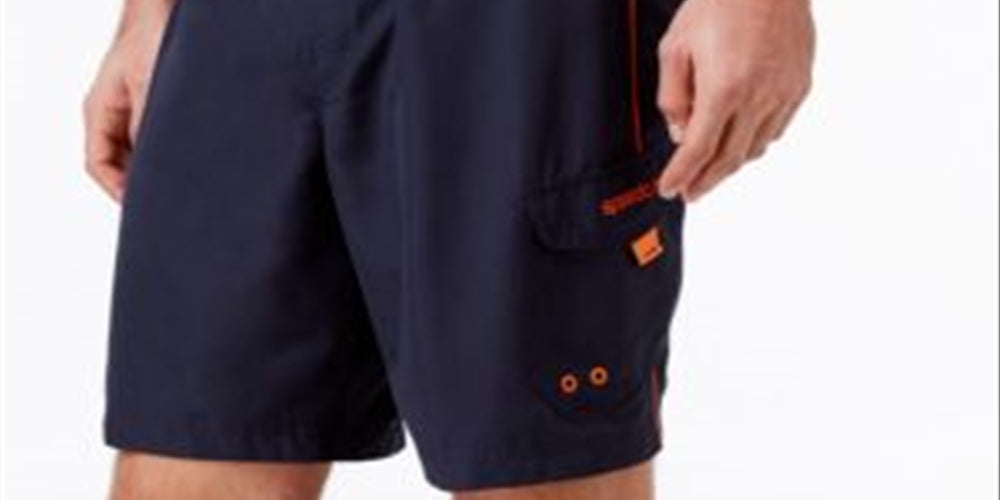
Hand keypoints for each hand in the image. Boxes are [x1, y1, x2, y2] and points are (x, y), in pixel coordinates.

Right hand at [83, 0, 174, 201]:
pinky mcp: (160, 104)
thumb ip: (147, 123)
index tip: (142, 208)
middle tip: (170, 204)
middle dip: (142, 185)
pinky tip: (196, 160)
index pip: (98, 164)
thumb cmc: (155, 34)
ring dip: (161, 167)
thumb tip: (155, 164)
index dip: (118, 190)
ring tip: (186, 186)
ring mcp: (137, 108)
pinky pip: (162, 137)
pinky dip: (175, 151)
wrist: (172, 7)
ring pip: (143, 151)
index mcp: (102, 110)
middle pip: (121, 163)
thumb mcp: (150, 83)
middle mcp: (117, 113)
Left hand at [656, 0, 814, 202]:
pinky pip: (775, 130)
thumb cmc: (720, 3)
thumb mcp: (676, 46)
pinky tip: (740, 143)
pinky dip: (755, 144)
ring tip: (711, 172)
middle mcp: (758, 97)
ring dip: (730, 166)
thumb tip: (680, 133)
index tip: (669, 189)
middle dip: (706, 182)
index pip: (698, 150)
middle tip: (690, 193)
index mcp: (723, 88)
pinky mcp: (800, 86)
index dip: (681, 175)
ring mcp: (783, 93)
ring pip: (755, 149)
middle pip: (729, 159)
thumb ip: (674, 96)